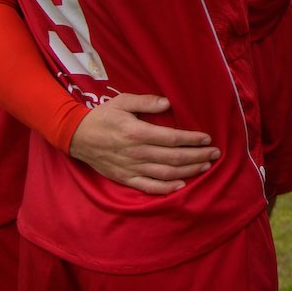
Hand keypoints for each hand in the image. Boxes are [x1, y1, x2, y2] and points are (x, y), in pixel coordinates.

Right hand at [69, 93, 220, 194]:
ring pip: (166, 173)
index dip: (192, 139)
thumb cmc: (102, 117)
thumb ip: (146, 102)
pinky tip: (181, 186)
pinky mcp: (125, 178)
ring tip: (205, 166)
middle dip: (198, 156)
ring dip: (188, 171)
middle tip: (215, 154)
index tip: (207, 139)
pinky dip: (166, 189)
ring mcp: (131, 168)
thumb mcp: (122, 101)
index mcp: (137, 133)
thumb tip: (168, 103)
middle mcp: (136, 152)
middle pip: (174, 157)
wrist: (76, 137)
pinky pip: (148, 187)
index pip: (172, 138)